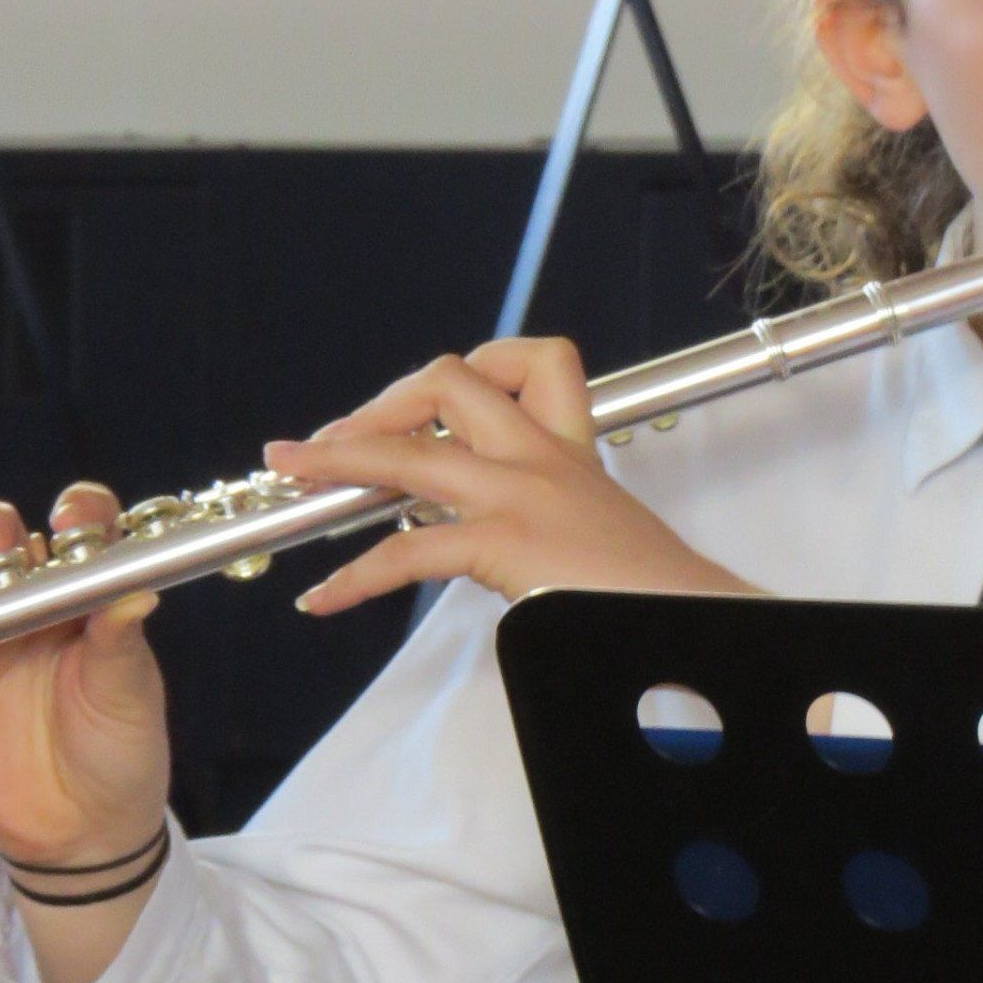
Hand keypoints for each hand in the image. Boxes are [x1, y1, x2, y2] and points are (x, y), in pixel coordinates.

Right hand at [0, 483, 170, 869]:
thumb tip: (138, 593)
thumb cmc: (119, 751)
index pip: (82, 534)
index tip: (74, 522)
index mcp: (86, 599)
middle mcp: (31, 607)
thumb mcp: (129, 696)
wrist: (81, 828)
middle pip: (6, 543)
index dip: (77, 515)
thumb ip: (121, 644)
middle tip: (7, 549)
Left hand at [261, 336, 752, 614]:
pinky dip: (355, 576)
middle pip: (451, 382)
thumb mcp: (607, 532)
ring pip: (408, 454)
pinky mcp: (504, 543)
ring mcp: (520, 495)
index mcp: (571, 451)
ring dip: (335, 460)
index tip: (433, 414)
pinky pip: (408, 551)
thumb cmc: (656, 593)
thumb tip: (520, 540)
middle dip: (383, 405)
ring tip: (288, 471)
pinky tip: (325, 598)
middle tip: (338, 440)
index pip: (536, 361)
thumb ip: (561, 515)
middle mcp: (541, 458)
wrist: (694, 621)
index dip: (477, 371)